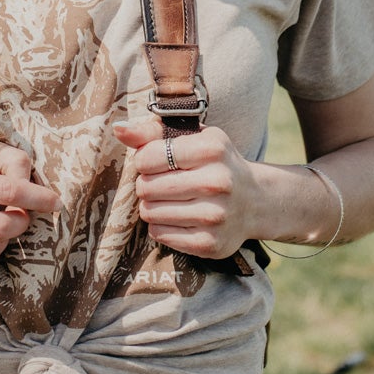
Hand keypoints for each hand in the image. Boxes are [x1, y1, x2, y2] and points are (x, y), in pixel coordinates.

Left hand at [113, 117, 261, 260]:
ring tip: (170, 200)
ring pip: (150, 212)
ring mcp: (215, 216)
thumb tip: (118, 129)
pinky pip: (160, 234)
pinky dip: (161, 226)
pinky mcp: (209, 243)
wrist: (255, 201)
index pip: (148, 157)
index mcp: (212, 149)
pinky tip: (178, 217)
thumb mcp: (193, 138)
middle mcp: (217, 183)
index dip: (144, 160)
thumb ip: (152, 132)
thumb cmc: (215, 163)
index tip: (156, 162)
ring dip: (152, 206)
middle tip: (162, 184)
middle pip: (146, 187)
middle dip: (146, 185)